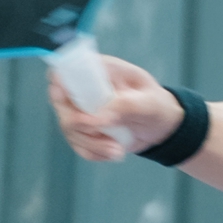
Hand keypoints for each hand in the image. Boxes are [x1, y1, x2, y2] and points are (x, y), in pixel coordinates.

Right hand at [47, 55, 179, 162]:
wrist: (161, 127)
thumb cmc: (157, 105)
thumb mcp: (150, 103)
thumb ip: (127, 105)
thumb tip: (100, 115)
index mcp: (101, 71)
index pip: (67, 69)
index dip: (60, 82)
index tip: (68, 100)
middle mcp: (86, 89)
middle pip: (61, 103)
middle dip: (79, 123)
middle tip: (103, 131)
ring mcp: (82, 110)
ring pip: (69, 128)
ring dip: (92, 144)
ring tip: (118, 150)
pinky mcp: (85, 131)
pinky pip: (78, 145)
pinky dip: (95, 153)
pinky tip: (114, 152)